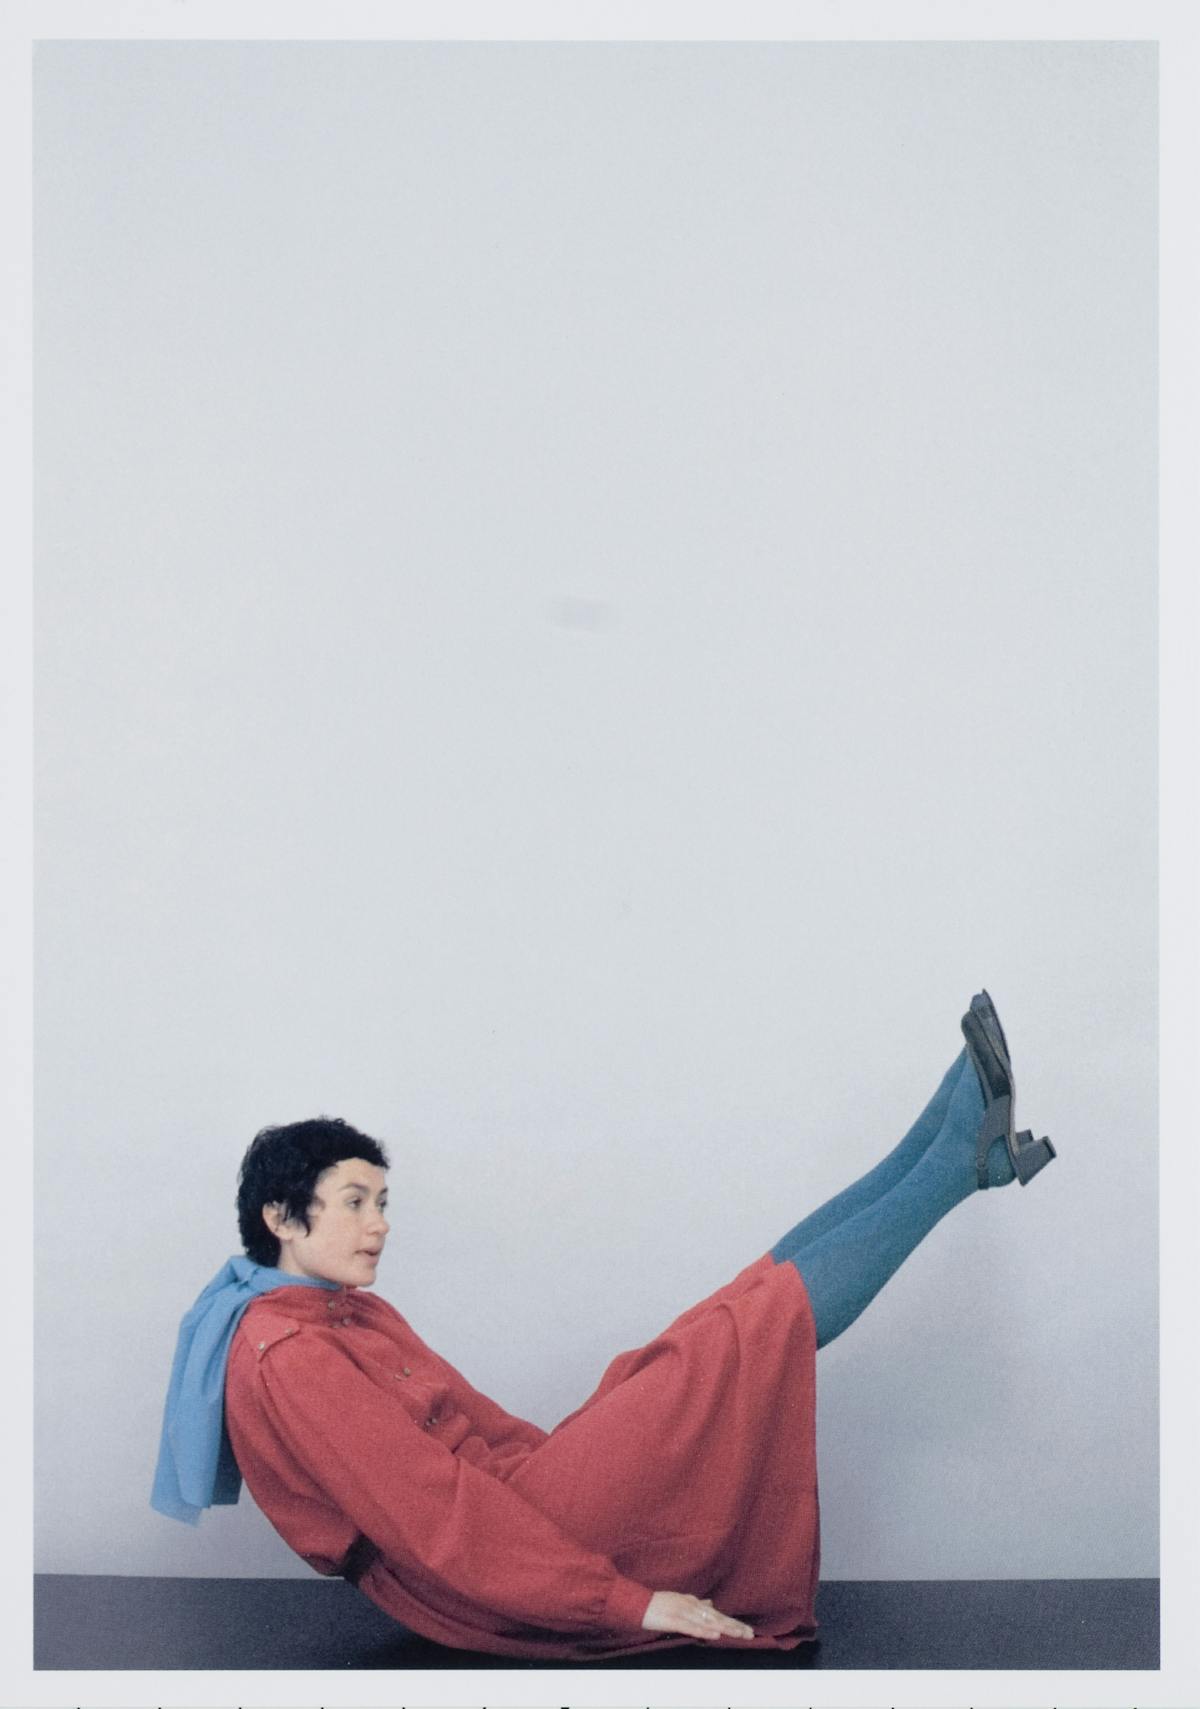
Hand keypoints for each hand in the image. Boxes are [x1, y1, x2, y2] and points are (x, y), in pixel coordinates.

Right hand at [640, 1590, 754, 1641]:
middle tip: (750, 1634)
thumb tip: (710, 1603)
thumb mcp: (680, 1601)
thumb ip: (696, 1603)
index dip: (732, 1622)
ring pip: (707, 1622)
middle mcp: (691, 1606)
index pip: (717, 1615)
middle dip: (734, 1626)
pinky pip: (691, 1627)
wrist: (638, 1604)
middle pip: (716, 1618)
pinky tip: (714, 1636)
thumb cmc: (658, 1604)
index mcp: (693, 1603)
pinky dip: (703, 1631)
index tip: (747, 1630)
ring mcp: (683, 1612)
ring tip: (739, 1634)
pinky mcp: (673, 1619)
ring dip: (724, 1628)